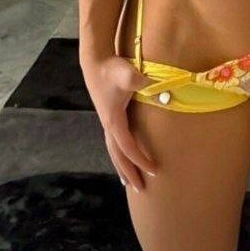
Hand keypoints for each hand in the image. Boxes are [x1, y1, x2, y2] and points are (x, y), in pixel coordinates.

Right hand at [81, 54, 157, 191]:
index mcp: (113, 120)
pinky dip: (119, 154)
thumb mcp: (126, 73)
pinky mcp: (108, 115)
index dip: (141, 160)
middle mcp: (108, 125)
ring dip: (122, 167)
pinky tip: (124, 156)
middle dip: (129, 172)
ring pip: (114, 151)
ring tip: (128, 182)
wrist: (95, 61)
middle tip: (141, 189)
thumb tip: (150, 85)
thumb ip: (136, 80)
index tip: (154, 171)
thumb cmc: (111, 68)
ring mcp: (107, 121)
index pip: (128, 147)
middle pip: (118, 155)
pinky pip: (114, 142)